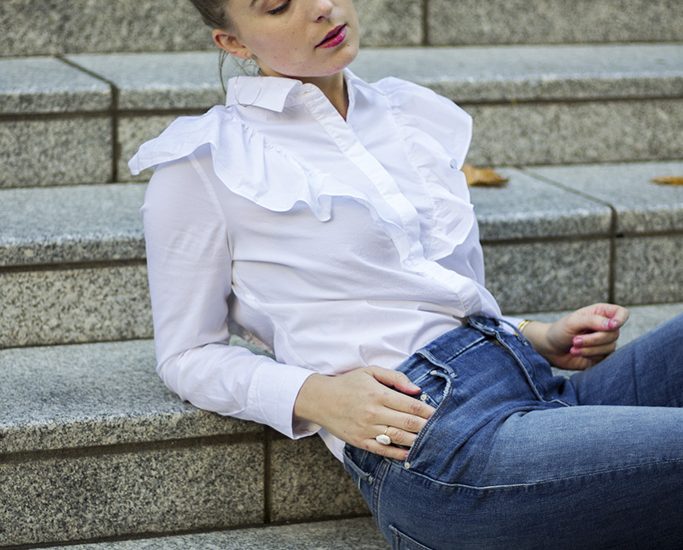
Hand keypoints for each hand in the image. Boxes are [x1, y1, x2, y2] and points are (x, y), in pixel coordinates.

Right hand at [294, 367, 435, 459]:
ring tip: (431, 441)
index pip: (411, 406)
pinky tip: (410, 453)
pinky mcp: (360, 441)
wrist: (320, 399)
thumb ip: (395, 378)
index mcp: (378, 394)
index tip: (439, 414)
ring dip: (417, 441)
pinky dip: (399, 454)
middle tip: (442, 430)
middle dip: (427, 427)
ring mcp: (366, 429)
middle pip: (408, 423)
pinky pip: (383, 450)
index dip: (428, 411)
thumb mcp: (370, 372)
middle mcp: (373, 413)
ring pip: (398, 438)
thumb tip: (417, 390)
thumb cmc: (348, 384)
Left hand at [522, 303, 629, 369]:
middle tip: (575, 340)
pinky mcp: (601, 356)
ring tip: (573, 347)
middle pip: (614, 334)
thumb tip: (614, 324)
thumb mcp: (573, 321)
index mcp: (601, 313)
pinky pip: (604, 358)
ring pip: (610, 347)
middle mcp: (605, 327)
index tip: (611, 326)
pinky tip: (576, 353)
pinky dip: (589, 356)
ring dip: (589, 349)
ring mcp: (604, 342)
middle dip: (594, 339)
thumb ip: (593, 321)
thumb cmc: (559, 331)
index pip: (622, 313)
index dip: (620, 319)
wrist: (549, 348)